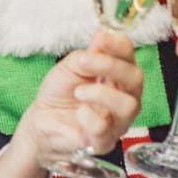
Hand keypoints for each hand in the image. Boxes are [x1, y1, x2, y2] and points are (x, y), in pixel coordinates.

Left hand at [10, 31, 146, 166]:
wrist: (40, 120)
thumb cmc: (59, 93)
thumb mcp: (70, 68)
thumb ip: (87, 55)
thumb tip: (103, 36)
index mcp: (117, 77)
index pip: (130, 58)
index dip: (120, 46)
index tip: (103, 38)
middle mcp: (124, 98)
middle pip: (136, 79)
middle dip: (111, 66)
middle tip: (85, 63)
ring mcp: (117, 121)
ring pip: (128, 105)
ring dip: (101, 93)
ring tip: (79, 91)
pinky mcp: (104, 141)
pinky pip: (105, 128)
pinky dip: (88, 117)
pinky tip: (78, 113)